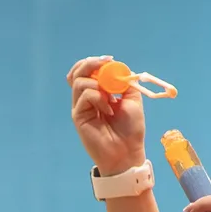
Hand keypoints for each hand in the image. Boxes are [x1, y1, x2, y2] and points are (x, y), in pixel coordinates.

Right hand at [67, 55, 148, 175]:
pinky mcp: (78, 116)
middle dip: (90, 64)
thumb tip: (118, 67)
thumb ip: (125, 82)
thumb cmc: (131, 129)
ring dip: (98, 85)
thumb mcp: (133, 99)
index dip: (95, 62)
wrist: (127, 151)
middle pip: (77, 72)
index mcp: (98, 92)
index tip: (110, 60)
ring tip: (111, 99)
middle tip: (105, 64)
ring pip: (79, 82)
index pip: (87, 70)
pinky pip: (85, 96)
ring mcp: (81, 107)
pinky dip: (98, 98)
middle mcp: (86, 97)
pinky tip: (108, 110)